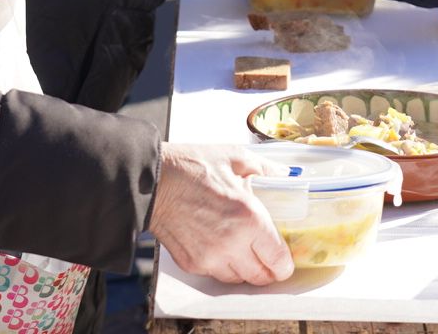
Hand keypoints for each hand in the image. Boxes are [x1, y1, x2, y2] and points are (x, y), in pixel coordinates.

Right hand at [149, 145, 294, 284]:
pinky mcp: (192, 264)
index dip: (285, 264)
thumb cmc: (191, 166)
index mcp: (248, 217)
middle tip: (268, 256)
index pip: (278, 260)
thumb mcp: (235, 157)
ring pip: (239, 279)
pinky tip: (221, 246)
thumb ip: (266, 170)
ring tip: (243, 249)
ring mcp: (210, 258)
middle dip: (268, 269)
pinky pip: (217, 275)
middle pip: (261, 277)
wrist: (152, 181)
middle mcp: (231, 244)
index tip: (285, 258)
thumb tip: (285, 176)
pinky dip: (223, 266)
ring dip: (245, 269)